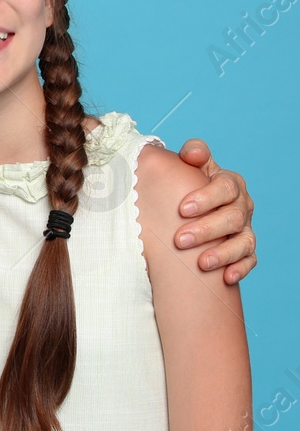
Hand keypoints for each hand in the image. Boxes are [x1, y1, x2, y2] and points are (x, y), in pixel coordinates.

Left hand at [172, 138, 255, 283]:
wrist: (189, 210)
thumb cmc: (186, 185)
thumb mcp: (187, 167)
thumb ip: (191, 155)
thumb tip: (192, 153)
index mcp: (229, 183)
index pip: (225, 187)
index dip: (206, 197)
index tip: (182, 209)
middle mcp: (241, 206)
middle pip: (232, 217)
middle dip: (207, 229)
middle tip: (180, 240)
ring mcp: (245, 229)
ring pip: (243, 241)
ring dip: (223, 253)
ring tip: (202, 263)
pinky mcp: (246, 250)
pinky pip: (250, 260)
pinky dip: (239, 269)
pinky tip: (226, 277)